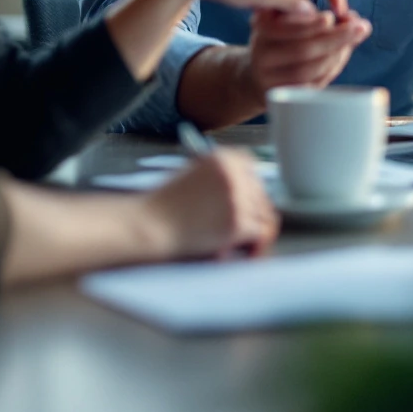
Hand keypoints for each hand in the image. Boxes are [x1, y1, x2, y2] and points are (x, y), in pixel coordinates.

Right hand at [144, 150, 278, 259]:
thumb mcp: (191, 174)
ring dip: (255, 231)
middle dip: (252, 213)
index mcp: (222, 158)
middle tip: (243, 230)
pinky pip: (261, 234)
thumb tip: (248, 193)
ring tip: (244, 245)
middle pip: (260, 192)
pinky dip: (257, 246)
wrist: (148, 225)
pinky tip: (247, 253)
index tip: (245, 202)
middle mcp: (234, 174)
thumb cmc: (163, 205)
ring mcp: (237, 198)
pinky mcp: (237, 223)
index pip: (251, 166)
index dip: (249, 187)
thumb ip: (219, 177)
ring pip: (264, 214)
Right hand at [246, 7, 371, 94]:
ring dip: (337, 55)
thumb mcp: (291, 22)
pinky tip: (340, 56)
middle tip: (360, 28)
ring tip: (352, 41)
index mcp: (262, 28)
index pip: (289, 27)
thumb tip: (354, 19)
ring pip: (308, 70)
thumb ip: (318, 19)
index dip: (314, 23)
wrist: (255, 74)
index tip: (333, 17)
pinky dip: (330, 70)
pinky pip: (310, 86)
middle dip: (336, 38)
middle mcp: (262, 52)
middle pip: (303, 50)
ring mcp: (269, 77)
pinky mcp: (281, 96)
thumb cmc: (281, 42)